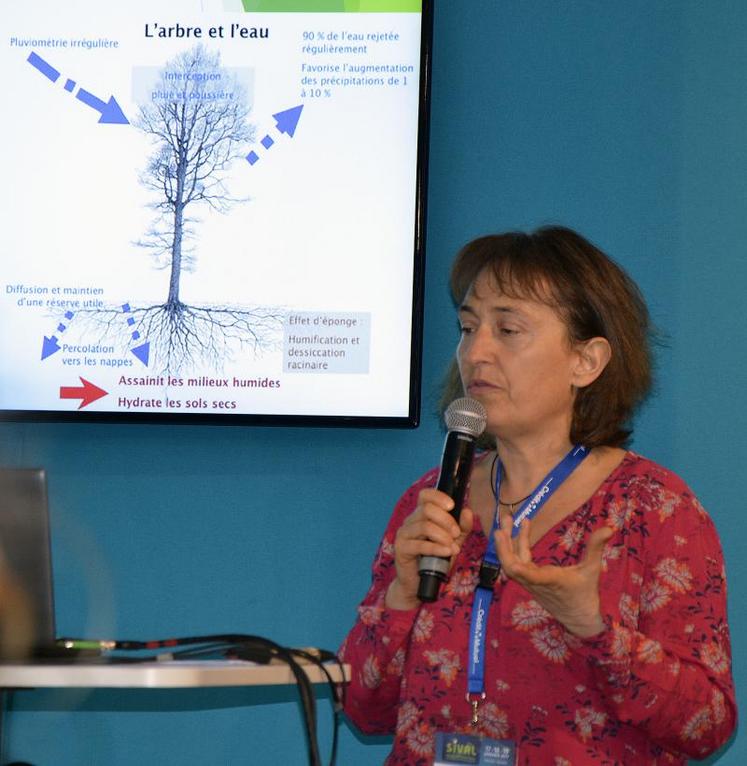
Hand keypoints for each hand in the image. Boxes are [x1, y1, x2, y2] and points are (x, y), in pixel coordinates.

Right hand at [385, 488, 472, 609]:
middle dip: (446, 520)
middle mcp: (410, 521)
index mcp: (421, 515)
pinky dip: (436, 548)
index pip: (425, 495)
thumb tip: (467, 511)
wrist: (419, 584)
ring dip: (443, 536)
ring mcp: (403, 534)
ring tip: (453, 547)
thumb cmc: (435, 560)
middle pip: (426, 509)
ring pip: (424, 526)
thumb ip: (461, 528)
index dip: (438, 496)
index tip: (452, 506)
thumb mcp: (453, 542)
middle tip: (456, 534)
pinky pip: (419, 544)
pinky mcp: (401, 549)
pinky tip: (447, 552)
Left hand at [494, 520, 613, 636]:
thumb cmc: (586, 594)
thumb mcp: (592, 570)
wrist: (579, 618)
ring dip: (507, 542)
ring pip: (512, 563)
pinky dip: (517, 546)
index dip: (518, 567)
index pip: (529, 576)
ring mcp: (530, 582)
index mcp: (550, 581)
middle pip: (511, 566)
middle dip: (504, 545)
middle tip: (503, 522)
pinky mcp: (530, 580)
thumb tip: (609, 528)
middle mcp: (535, 582)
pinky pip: (518, 562)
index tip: (511, 555)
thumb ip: (596, 548)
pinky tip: (523, 528)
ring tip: (507, 520)